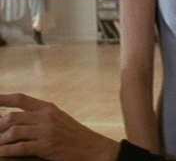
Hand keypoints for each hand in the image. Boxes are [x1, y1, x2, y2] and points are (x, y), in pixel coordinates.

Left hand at [0, 94, 118, 160]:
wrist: (91, 146)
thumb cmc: (72, 134)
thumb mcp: (58, 119)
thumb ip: (39, 117)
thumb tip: (15, 118)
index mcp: (48, 107)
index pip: (21, 99)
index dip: (3, 98)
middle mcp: (46, 116)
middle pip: (12, 117)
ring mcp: (46, 131)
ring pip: (13, 132)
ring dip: (1, 140)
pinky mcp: (46, 146)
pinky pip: (19, 148)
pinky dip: (7, 151)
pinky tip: (2, 154)